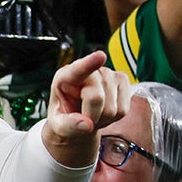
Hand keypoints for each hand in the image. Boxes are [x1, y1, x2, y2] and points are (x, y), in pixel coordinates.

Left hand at [43, 51, 129, 166]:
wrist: (79, 118)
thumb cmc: (65, 117)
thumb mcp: (58, 125)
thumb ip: (68, 125)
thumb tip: (87, 125)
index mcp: (66, 76)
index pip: (78, 70)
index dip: (89, 63)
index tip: (100, 56)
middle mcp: (89, 71)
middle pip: (96, 98)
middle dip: (91, 115)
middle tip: (83, 117)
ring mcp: (108, 73)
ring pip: (112, 107)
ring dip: (103, 118)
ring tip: (93, 113)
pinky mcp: (123, 81)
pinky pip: (124, 109)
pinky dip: (115, 117)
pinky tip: (104, 111)